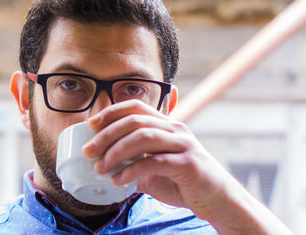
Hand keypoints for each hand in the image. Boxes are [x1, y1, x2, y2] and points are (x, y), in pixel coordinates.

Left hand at [82, 100, 292, 234]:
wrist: (216, 199)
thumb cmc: (183, 181)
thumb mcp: (154, 168)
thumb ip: (133, 162)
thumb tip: (103, 166)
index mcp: (166, 125)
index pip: (135, 106)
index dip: (111, 112)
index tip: (90, 124)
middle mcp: (175, 129)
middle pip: (135, 121)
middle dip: (106, 134)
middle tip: (88, 151)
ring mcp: (183, 144)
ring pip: (143, 137)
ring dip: (116, 152)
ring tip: (99, 168)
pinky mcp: (188, 163)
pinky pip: (154, 162)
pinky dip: (132, 170)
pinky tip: (118, 180)